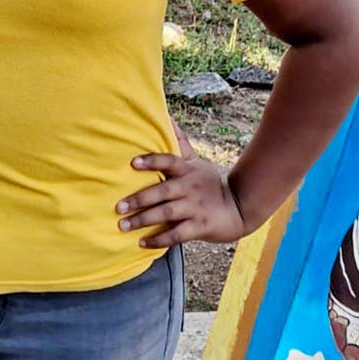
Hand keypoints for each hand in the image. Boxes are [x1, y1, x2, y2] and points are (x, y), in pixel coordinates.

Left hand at [115, 123, 246, 247]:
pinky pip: (177, 234)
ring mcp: (195, 208)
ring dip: (143, 220)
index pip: (168, 161)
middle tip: (118, 206)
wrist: (239, 207)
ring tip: (123, 225)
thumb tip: (167, 117)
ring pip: (166, 213)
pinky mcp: (200, 227)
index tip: (133, 163)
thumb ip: (180, 143)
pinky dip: (159, 239)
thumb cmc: (210, 183)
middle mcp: (189, 188)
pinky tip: (142, 242)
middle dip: (139, 199)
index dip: (151, 161)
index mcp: (187, 171)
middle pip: (162, 192)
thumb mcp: (196, 162)